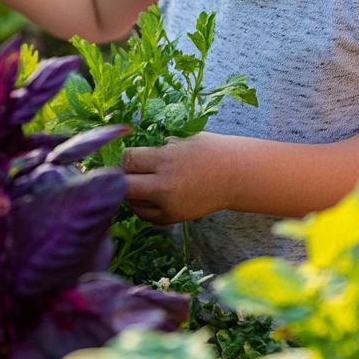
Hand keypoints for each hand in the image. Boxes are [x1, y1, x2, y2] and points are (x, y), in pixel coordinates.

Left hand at [122, 132, 239, 222]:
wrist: (236, 176)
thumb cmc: (208, 151)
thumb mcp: (179, 140)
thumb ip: (154, 149)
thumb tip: (128, 156)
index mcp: (165, 160)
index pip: (128, 160)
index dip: (127, 156)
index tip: (132, 155)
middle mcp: (164, 186)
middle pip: (124, 185)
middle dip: (123, 176)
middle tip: (130, 171)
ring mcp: (168, 206)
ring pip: (132, 203)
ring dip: (131, 193)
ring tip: (142, 182)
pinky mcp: (173, 218)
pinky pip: (145, 216)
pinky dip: (142, 206)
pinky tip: (150, 195)